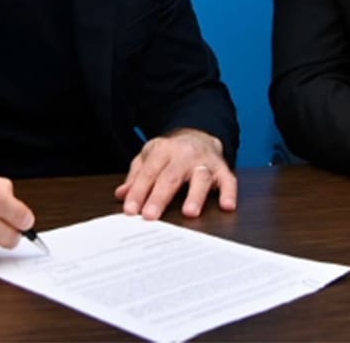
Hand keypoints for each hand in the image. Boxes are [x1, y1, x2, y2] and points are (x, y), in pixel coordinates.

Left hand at [114, 128, 236, 219]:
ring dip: (195, 195)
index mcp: (162, 150)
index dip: (138, 191)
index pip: (148, 173)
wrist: (199, 133)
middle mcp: (184, 154)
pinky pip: (228, 180)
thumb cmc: (172, 152)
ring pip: (200, 178)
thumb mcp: (150, 157)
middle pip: (171, 177)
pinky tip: (226, 206)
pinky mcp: (222, 168)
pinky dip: (228, 192)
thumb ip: (136, 176)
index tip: (130, 210)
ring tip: (189, 212)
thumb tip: (121, 195)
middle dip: (160, 197)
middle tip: (150, 216)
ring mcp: (204, 161)